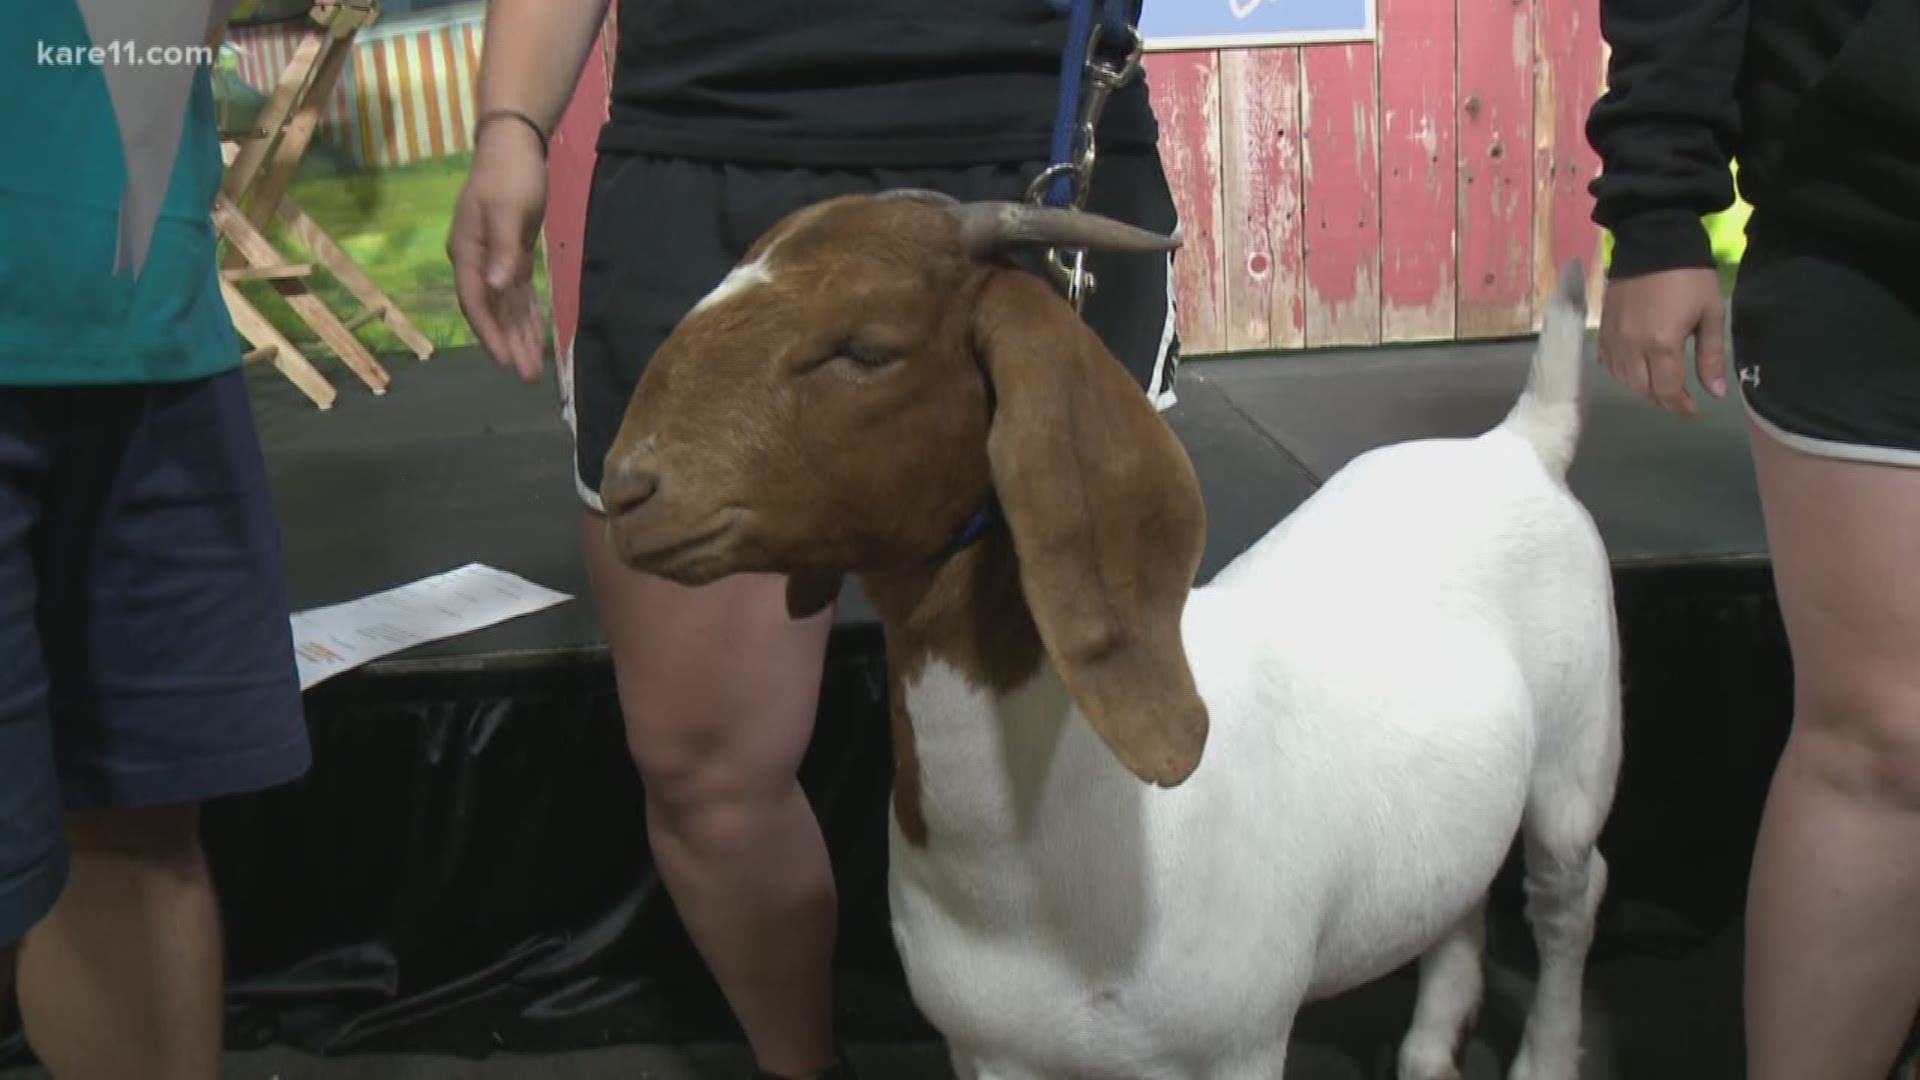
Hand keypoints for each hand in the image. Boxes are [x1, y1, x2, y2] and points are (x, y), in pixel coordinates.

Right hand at [448, 119, 548, 382]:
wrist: (513, 144)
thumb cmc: (510, 174)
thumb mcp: (510, 210)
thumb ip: (504, 250)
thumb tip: (495, 287)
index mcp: (468, 253)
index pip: (477, 303)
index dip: (491, 335)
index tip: (507, 363)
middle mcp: (476, 262)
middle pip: (492, 311)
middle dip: (509, 344)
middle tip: (527, 377)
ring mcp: (492, 260)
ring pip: (505, 307)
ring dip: (518, 336)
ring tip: (532, 368)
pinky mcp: (510, 255)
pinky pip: (517, 294)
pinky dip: (526, 315)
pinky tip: (535, 336)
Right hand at [1597, 267, 1727, 418]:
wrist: (1653, 242)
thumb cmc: (1689, 277)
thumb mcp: (1711, 314)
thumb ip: (1711, 356)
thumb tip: (1716, 393)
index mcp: (1662, 344)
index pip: (1667, 391)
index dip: (1681, 407)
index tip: (1694, 410)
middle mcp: (1632, 347)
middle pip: (1643, 390)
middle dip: (1663, 399)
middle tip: (1680, 398)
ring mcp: (1613, 339)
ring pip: (1623, 380)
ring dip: (1642, 388)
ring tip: (1659, 384)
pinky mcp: (1602, 330)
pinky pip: (1607, 364)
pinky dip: (1621, 374)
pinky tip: (1635, 369)